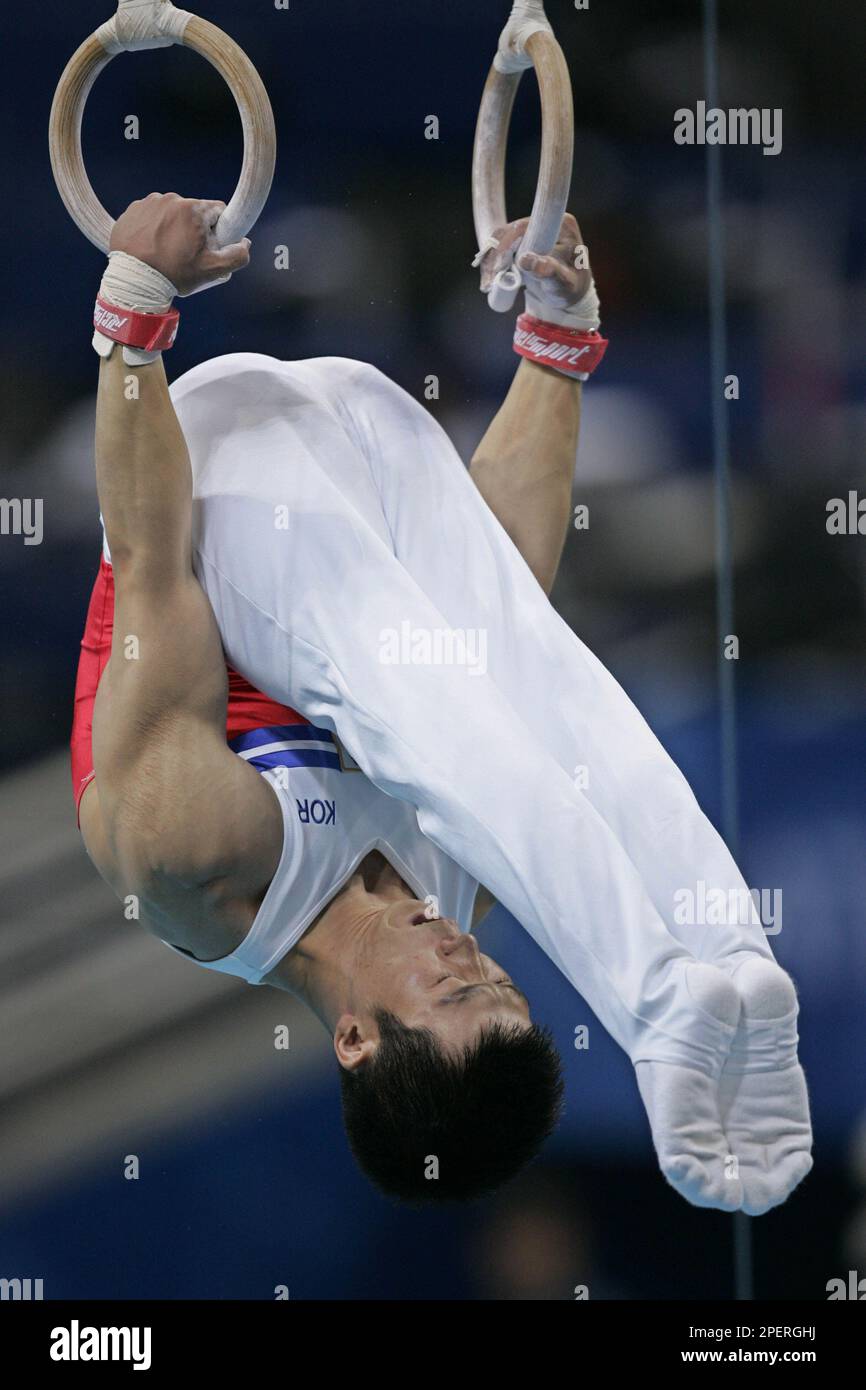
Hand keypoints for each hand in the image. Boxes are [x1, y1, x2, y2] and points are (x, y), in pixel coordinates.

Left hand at [109, 193, 250, 296]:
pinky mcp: (133, 210)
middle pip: (193, 212)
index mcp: (193, 209)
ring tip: (166, 251)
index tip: (209, 245)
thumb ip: (236, 256)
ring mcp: (150, 203)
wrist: (134, 281)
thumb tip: (244, 244)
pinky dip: (154, 228)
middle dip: (194, 229)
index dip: (218, 230)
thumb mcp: (212, 270)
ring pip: (172, 213)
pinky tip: (151, 246)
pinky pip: (151, 216)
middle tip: (186, 254)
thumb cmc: (172, 274)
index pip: (218, 211)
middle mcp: (172, 199)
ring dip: (173, 228)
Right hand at [479, 212, 591, 315]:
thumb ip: (548, 270)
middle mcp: (546, 221)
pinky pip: (502, 247)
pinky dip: (492, 262)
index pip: (526, 226)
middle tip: (489, 281)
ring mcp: (533, 228)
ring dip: (490, 260)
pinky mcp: (523, 239)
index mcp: (561, 224)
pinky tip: (488, 280)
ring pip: (502, 238)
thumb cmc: (571, 289)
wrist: (571, 295)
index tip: (498, 265)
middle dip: (495, 255)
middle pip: (510, 231)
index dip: (507, 243)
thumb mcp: (563, 282)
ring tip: (487, 284)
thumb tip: (524, 260)